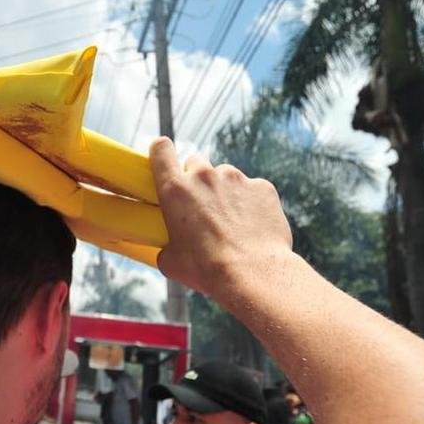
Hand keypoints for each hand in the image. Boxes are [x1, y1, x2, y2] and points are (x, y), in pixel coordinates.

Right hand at [149, 137, 292, 301]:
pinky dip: (251, 204)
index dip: (161, 152)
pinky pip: (253, 190)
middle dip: (197, 180)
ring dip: (225, 193)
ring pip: (226, 177)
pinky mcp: (262, 187)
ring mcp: (236, 179)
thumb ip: (166, 245)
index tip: (164, 161)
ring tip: (231, 223)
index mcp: (176, 189)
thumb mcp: (170, 262)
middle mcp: (205, 176)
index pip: (161, 150)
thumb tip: (168, 251)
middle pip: (196, 162)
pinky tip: (252, 227)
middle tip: (201, 207)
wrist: (251, 273)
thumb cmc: (206, 269)